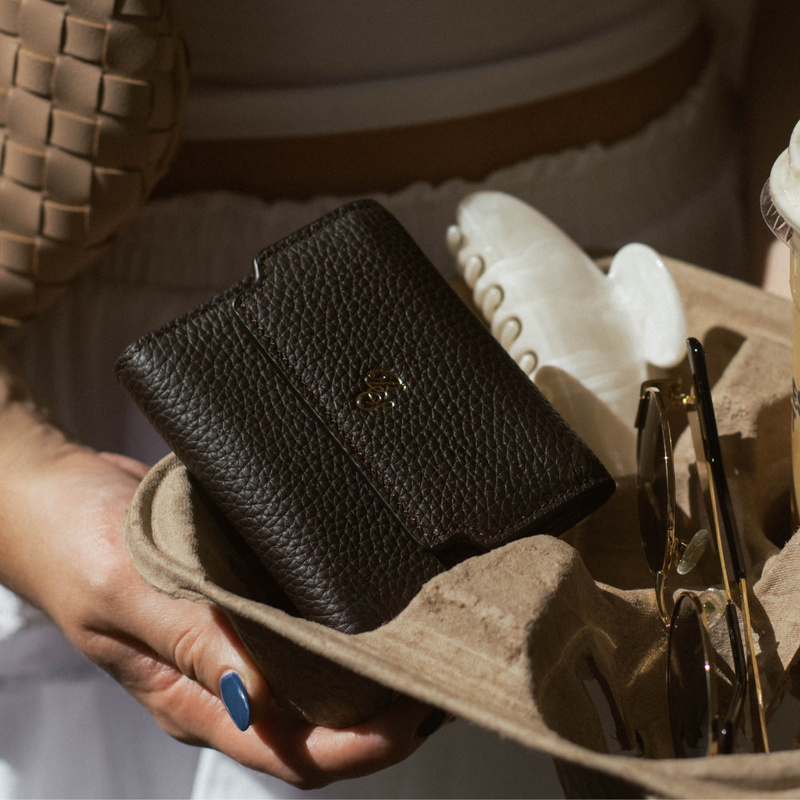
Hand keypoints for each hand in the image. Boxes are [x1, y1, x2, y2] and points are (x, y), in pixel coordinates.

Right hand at [0, 442, 437, 788]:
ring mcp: (235, 639)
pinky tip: (379, 604)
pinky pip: (303, 626)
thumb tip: (255, 698)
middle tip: (438, 675)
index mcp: (190, 697)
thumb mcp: (124, 591)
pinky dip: (346, 625)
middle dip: (383, 715)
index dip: (356, 748)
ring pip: (317, 679)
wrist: (54, 492)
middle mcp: (222, 677)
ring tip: (426, 645)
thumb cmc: (70, 541)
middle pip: (316, 725)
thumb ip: (188, 642)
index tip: (410, 718)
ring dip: (372, 673)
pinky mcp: (243, 598)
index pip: (287, 751)